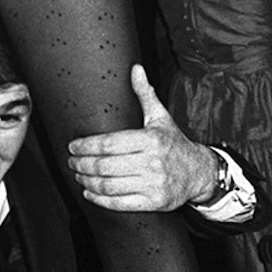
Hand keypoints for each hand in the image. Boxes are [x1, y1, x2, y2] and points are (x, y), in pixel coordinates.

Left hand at [67, 65, 217, 210]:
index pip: (109, 143)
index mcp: (150, 139)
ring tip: (78, 176)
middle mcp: (152, 162)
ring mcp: (153, 184)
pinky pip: (120, 204)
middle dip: (82, 164)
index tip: (73, 147)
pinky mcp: (154, 203)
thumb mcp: (160, 117)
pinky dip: (100, 200)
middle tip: (71, 162)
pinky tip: (89, 192)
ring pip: (109, 185)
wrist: (199, 172)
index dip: (86, 145)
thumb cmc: (174, 143)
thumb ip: (145, 94)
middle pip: (105, 165)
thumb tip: (135, 68)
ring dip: (87, 181)